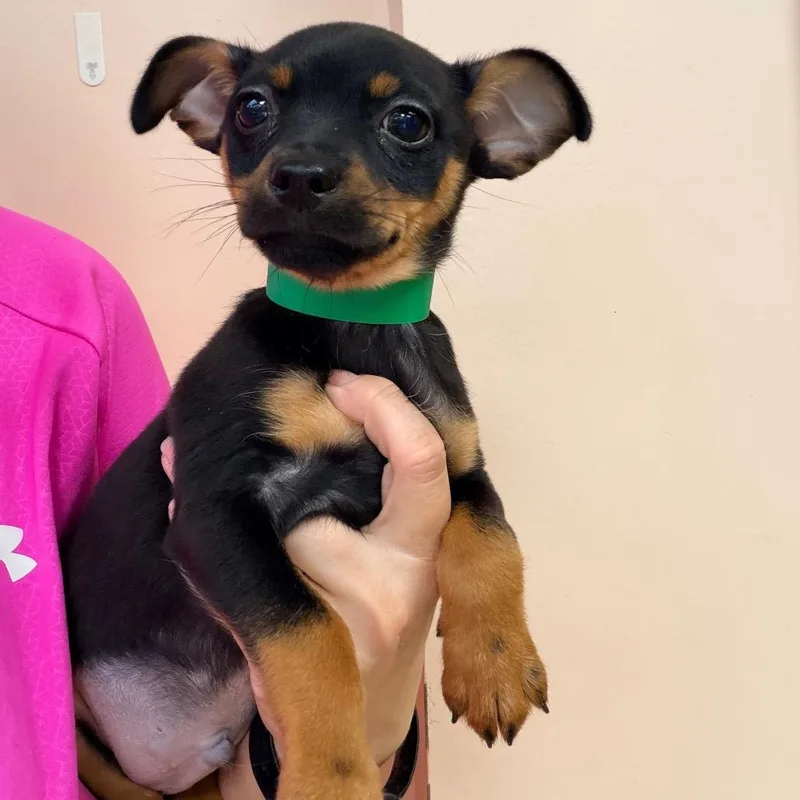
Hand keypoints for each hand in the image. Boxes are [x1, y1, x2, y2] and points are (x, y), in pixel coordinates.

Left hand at [160, 371, 448, 771]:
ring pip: (279, 529)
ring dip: (222, 498)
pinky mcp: (307, 644)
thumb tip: (322, 396)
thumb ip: (384, 489)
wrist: (365, 718)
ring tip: (184, 461)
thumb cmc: (380, 616)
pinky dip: (200, 536)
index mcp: (424, 543)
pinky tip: (176, 503)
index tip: (341, 385)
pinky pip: (246, 573)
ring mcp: (352, 615)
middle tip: (258, 412)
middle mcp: (397, 576)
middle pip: (328, 489)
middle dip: (292, 451)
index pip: (422, 460)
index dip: (384, 408)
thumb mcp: (402, 553)